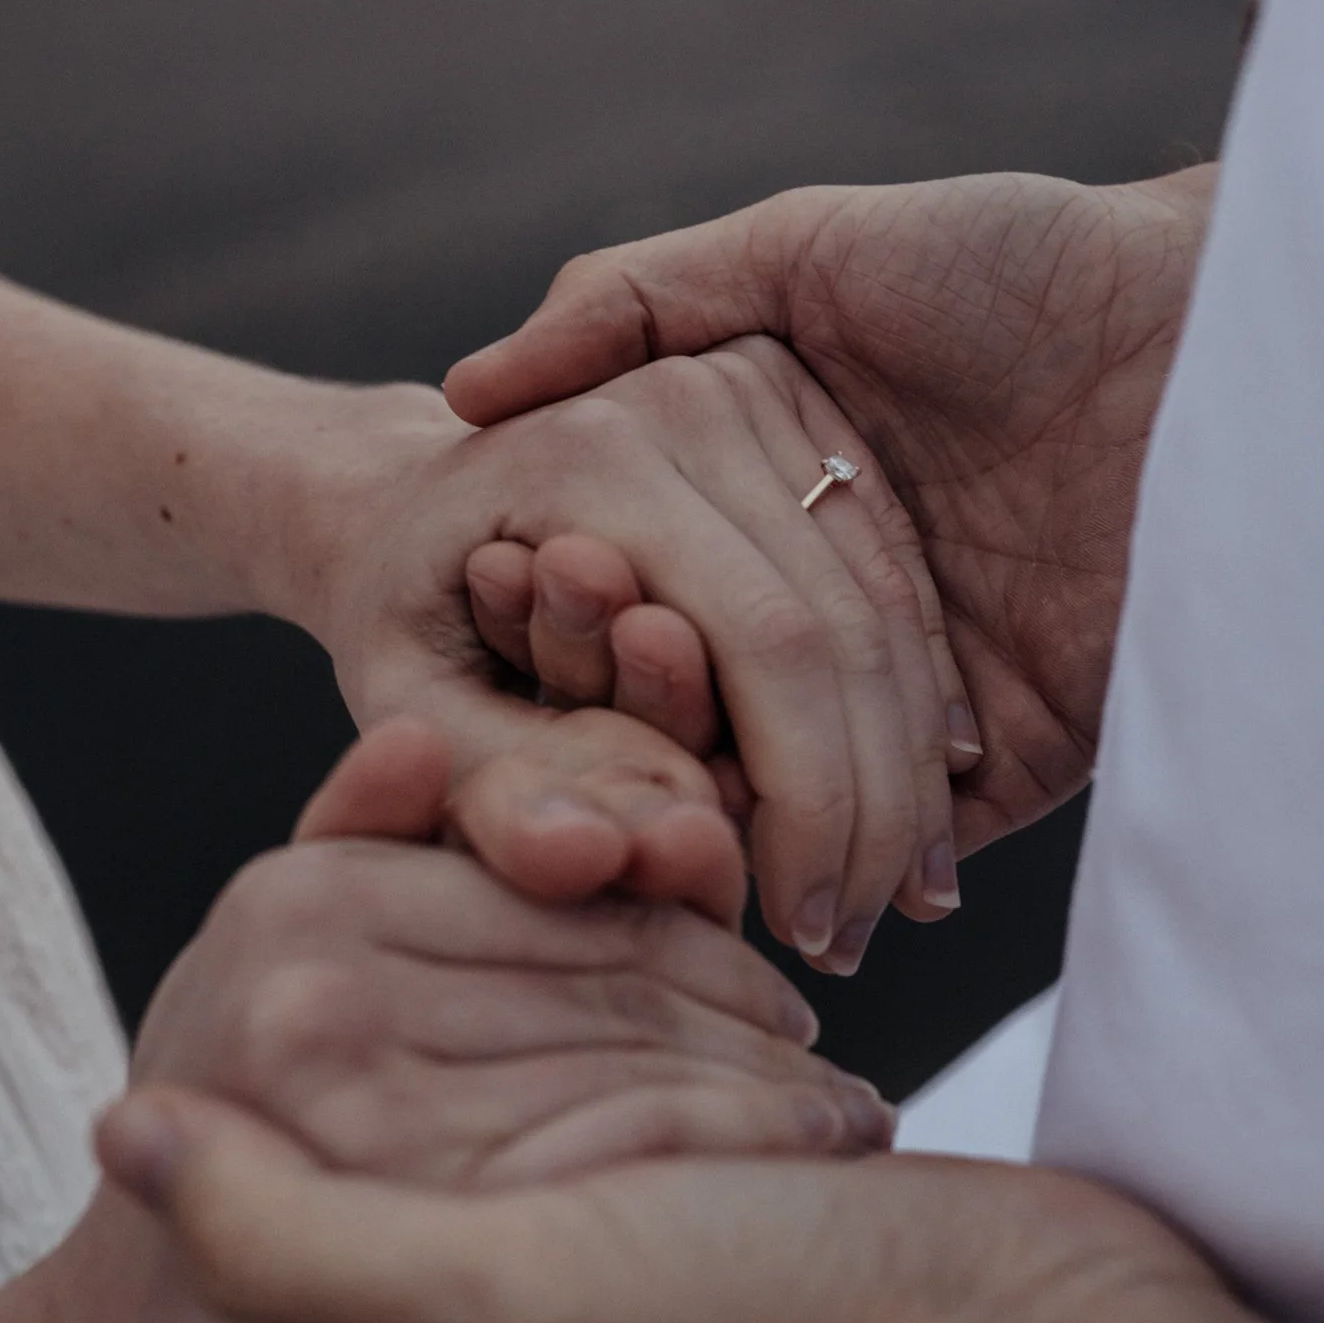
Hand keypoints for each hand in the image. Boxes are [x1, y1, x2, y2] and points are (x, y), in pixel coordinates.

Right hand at [135, 722, 890, 1189]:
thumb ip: (356, 855)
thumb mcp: (270, 988)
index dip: (677, 909)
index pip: (546, 865)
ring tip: (839, 1107)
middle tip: (811, 1042)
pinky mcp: (418, 1214)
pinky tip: (812, 1154)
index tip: (758, 967)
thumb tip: (426, 738)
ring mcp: (362, 1096)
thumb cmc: (247, 1182)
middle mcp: (316, 973)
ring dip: (764, 1078)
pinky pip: (632, 1142)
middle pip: (601, 956)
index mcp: (297, 892)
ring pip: (632, 1048)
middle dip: (736, 1001)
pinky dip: (744, 1143)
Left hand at [293, 339, 977, 966]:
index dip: (810, 802)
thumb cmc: (396, 617)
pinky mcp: (797, 410)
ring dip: (910, 757)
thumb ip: (504, 788)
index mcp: (593, 455)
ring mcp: (753, 392)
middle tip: (864, 931)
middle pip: (844, 622)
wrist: (403, 499)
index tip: (811, 927)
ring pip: (885, 596)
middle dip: (872, 801)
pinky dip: (917, 685)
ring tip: (902, 891)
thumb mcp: (408, 711)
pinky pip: (888, 565)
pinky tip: (927, 792)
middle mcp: (688, 397)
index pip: (768, 644)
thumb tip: (602, 866)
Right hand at [444, 170, 1214, 851]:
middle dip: (659, 737)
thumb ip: (644, 297)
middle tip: (594, 772)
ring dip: (749, 819)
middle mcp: (841, 584)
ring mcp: (928, 677)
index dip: (593, 615)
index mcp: (781, 479)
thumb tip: (476, 386)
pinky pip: (925, 837)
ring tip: (683, 847)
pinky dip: (865, 867)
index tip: (531, 626)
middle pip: (718, 696)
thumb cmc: (1024, 261)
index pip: (656, 583)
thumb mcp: (812, 245)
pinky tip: (800, 880)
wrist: (1224, 330)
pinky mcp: (1019, 749)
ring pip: (804, 784)